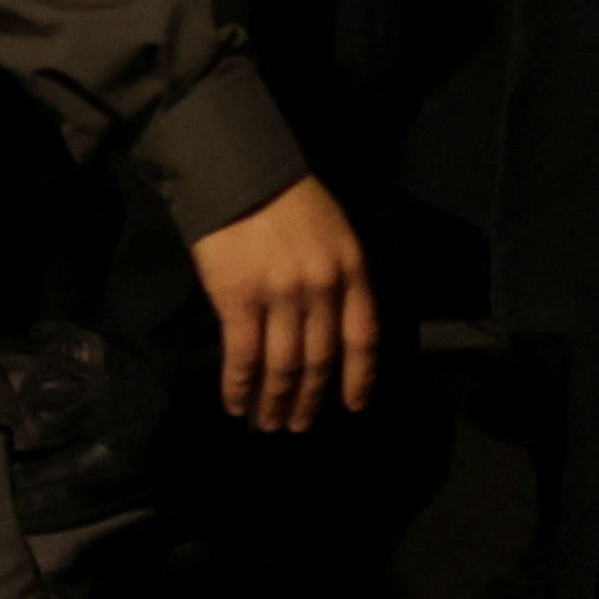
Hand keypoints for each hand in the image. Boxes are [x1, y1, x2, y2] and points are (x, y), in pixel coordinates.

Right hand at [184, 176, 376, 433]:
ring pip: (283, 366)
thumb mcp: (335, 233)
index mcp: (351, 270)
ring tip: (268, 423)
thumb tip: (331, 327)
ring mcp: (280, 297)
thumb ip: (339, 277)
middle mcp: (321, 289)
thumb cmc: (289, 200)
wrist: (241, 172)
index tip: (353, 406)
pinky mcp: (238, 300)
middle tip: (298, 426)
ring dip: (275, 401)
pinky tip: (236, 403)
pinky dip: (239, 385)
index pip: (362, 337)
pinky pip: (243, 356)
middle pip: (320, 359)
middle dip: (309, 399)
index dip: (359, 376)